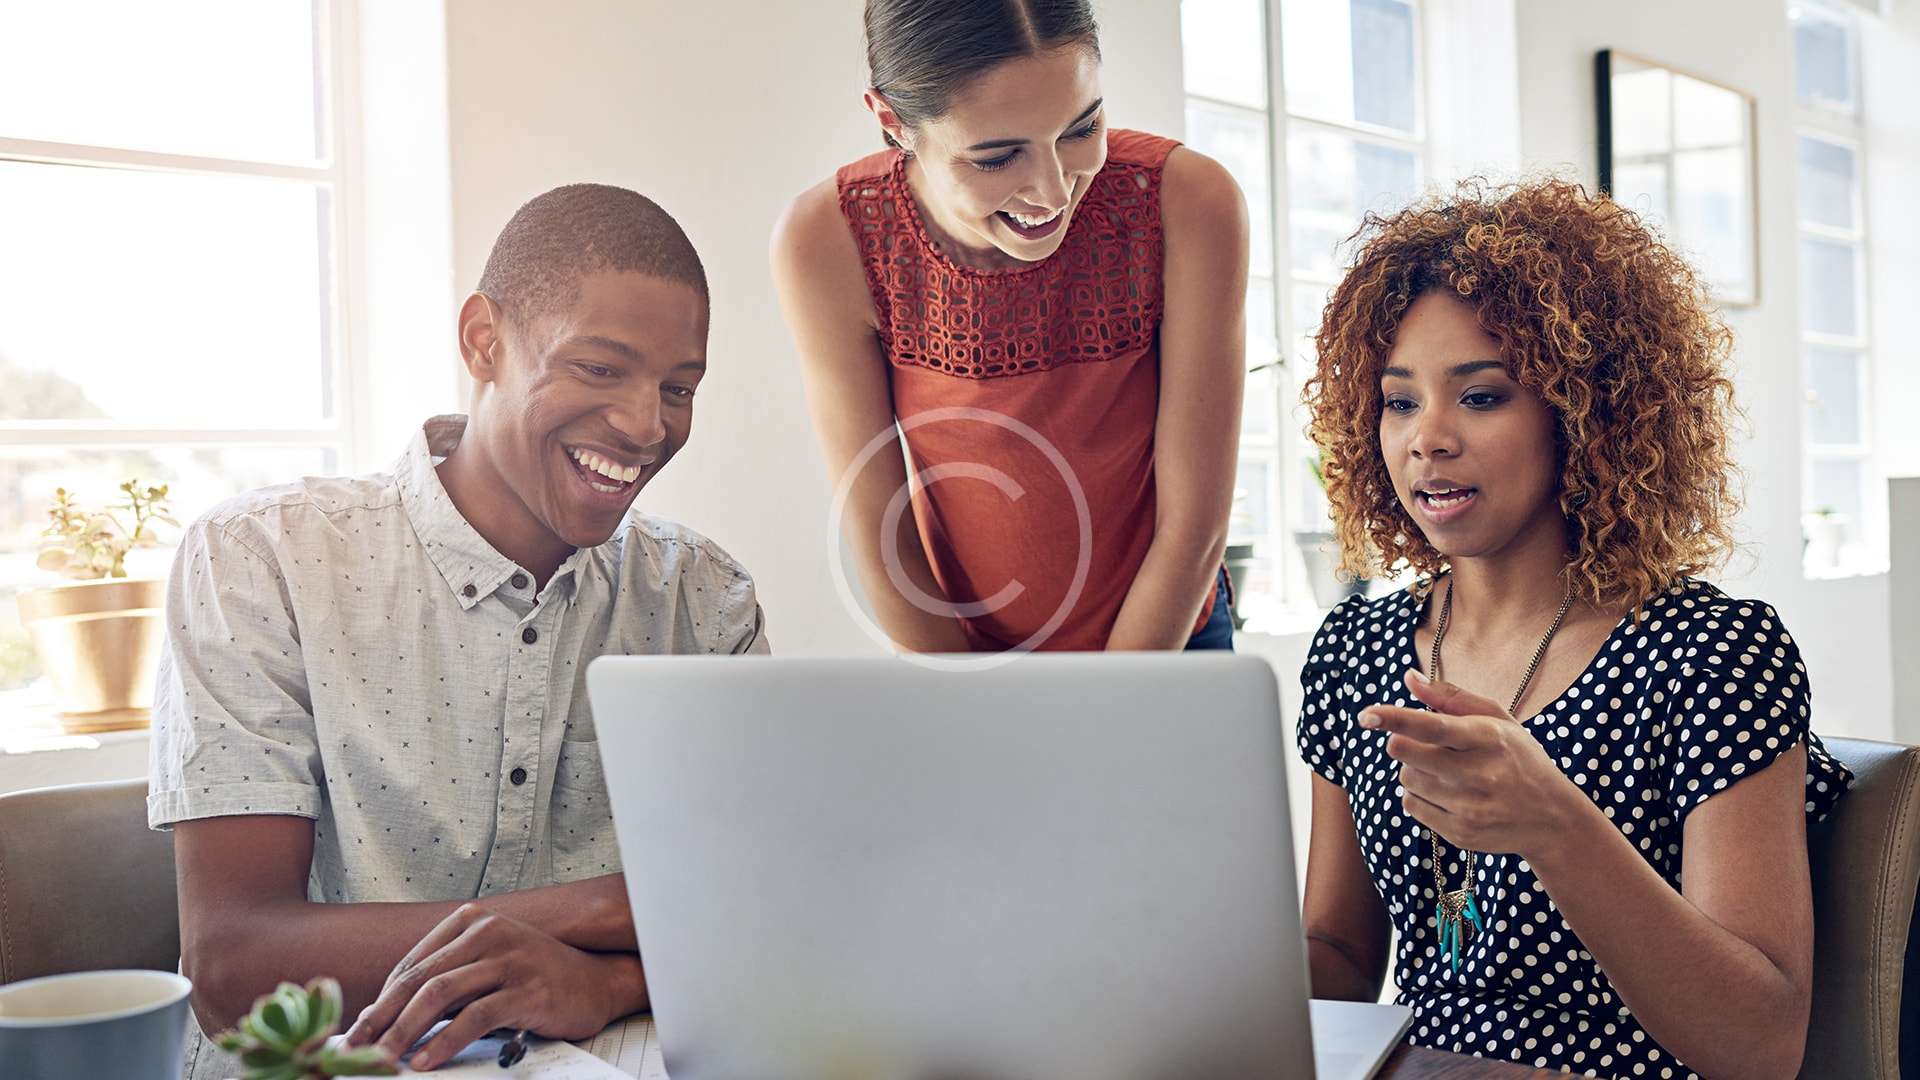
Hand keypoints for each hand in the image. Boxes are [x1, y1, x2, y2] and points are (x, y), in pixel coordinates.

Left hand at [342, 904, 644, 1070]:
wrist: (597, 982)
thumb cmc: (536, 978)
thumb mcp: (489, 966)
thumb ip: (450, 978)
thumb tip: (389, 1015)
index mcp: (472, 922)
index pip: (411, 964)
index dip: (380, 1002)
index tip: (358, 1032)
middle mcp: (488, 933)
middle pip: (418, 978)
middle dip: (380, 1018)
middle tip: (354, 1049)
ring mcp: (509, 959)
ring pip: (439, 994)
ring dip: (403, 1032)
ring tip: (382, 1060)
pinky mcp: (527, 989)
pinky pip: (475, 1016)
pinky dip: (444, 1041)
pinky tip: (426, 1059)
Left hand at [1359, 669, 1586, 860]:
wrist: (1553, 820)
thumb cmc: (1519, 759)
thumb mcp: (1497, 720)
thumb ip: (1450, 698)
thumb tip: (1408, 677)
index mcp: (1489, 738)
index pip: (1432, 726)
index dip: (1394, 718)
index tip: (1366, 715)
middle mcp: (1480, 774)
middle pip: (1406, 753)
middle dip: (1404, 743)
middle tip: (1425, 744)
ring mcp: (1470, 808)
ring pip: (1406, 779)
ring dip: (1413, 770)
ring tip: (1445, 771)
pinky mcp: (1461, 834)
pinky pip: (1411, 807)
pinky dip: (1419, 796)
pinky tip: (1447, 793)